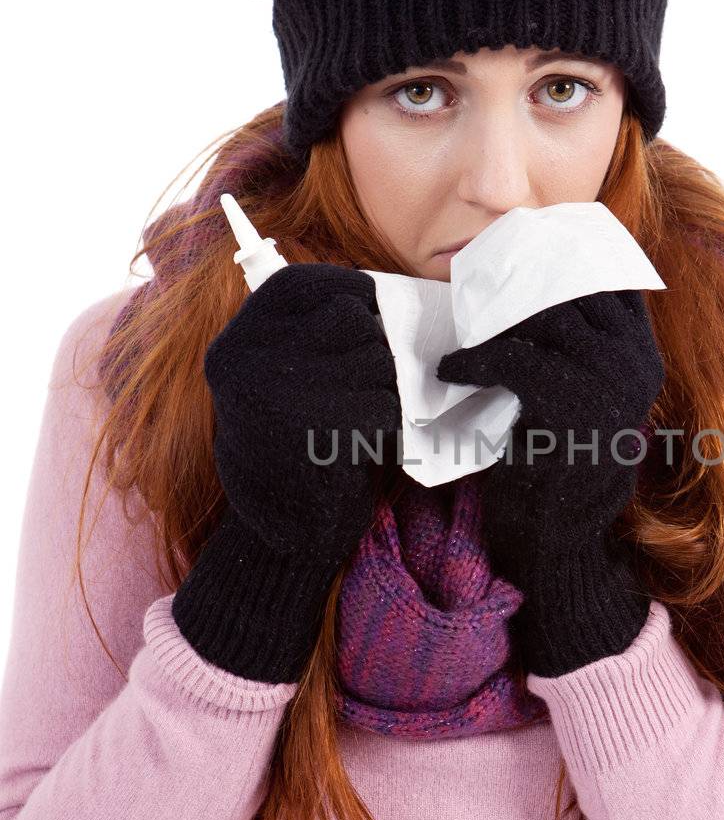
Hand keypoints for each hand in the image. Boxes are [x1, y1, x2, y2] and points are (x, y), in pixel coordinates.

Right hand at [172, 262, 400, 682]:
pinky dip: (389, 423)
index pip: (312, 284)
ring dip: (386, 389)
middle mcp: (247, 357)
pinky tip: (363, 443)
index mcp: (237, 337)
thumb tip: (388, 295)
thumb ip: (314, 332)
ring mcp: (277, 391)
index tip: (370, 322)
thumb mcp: (282, 375)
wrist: (284, 535)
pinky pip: (386, 402)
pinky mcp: (316, 427)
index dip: (355, 298)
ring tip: (359, 418)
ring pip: (377, 359)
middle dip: (375, 353)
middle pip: (354, 321)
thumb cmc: (297, 444)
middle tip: (362, 390)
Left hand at [436, 290, 664, 676]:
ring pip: (540, 318)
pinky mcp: (572, 412)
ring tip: (462, 334)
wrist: (559, 544)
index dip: (561, 257)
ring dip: (491, 322)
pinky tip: (452, 371)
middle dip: (517, 283)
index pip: (608, 276)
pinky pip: (514, 360)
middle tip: (473, 288)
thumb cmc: (558, 467)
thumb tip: (527, 282)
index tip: (516, 252)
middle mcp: (636, 365)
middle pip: (571, 287)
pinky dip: (474, 361)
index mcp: (644, 356)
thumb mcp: (580, 397)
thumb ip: (575, 346)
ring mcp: (611, 388)